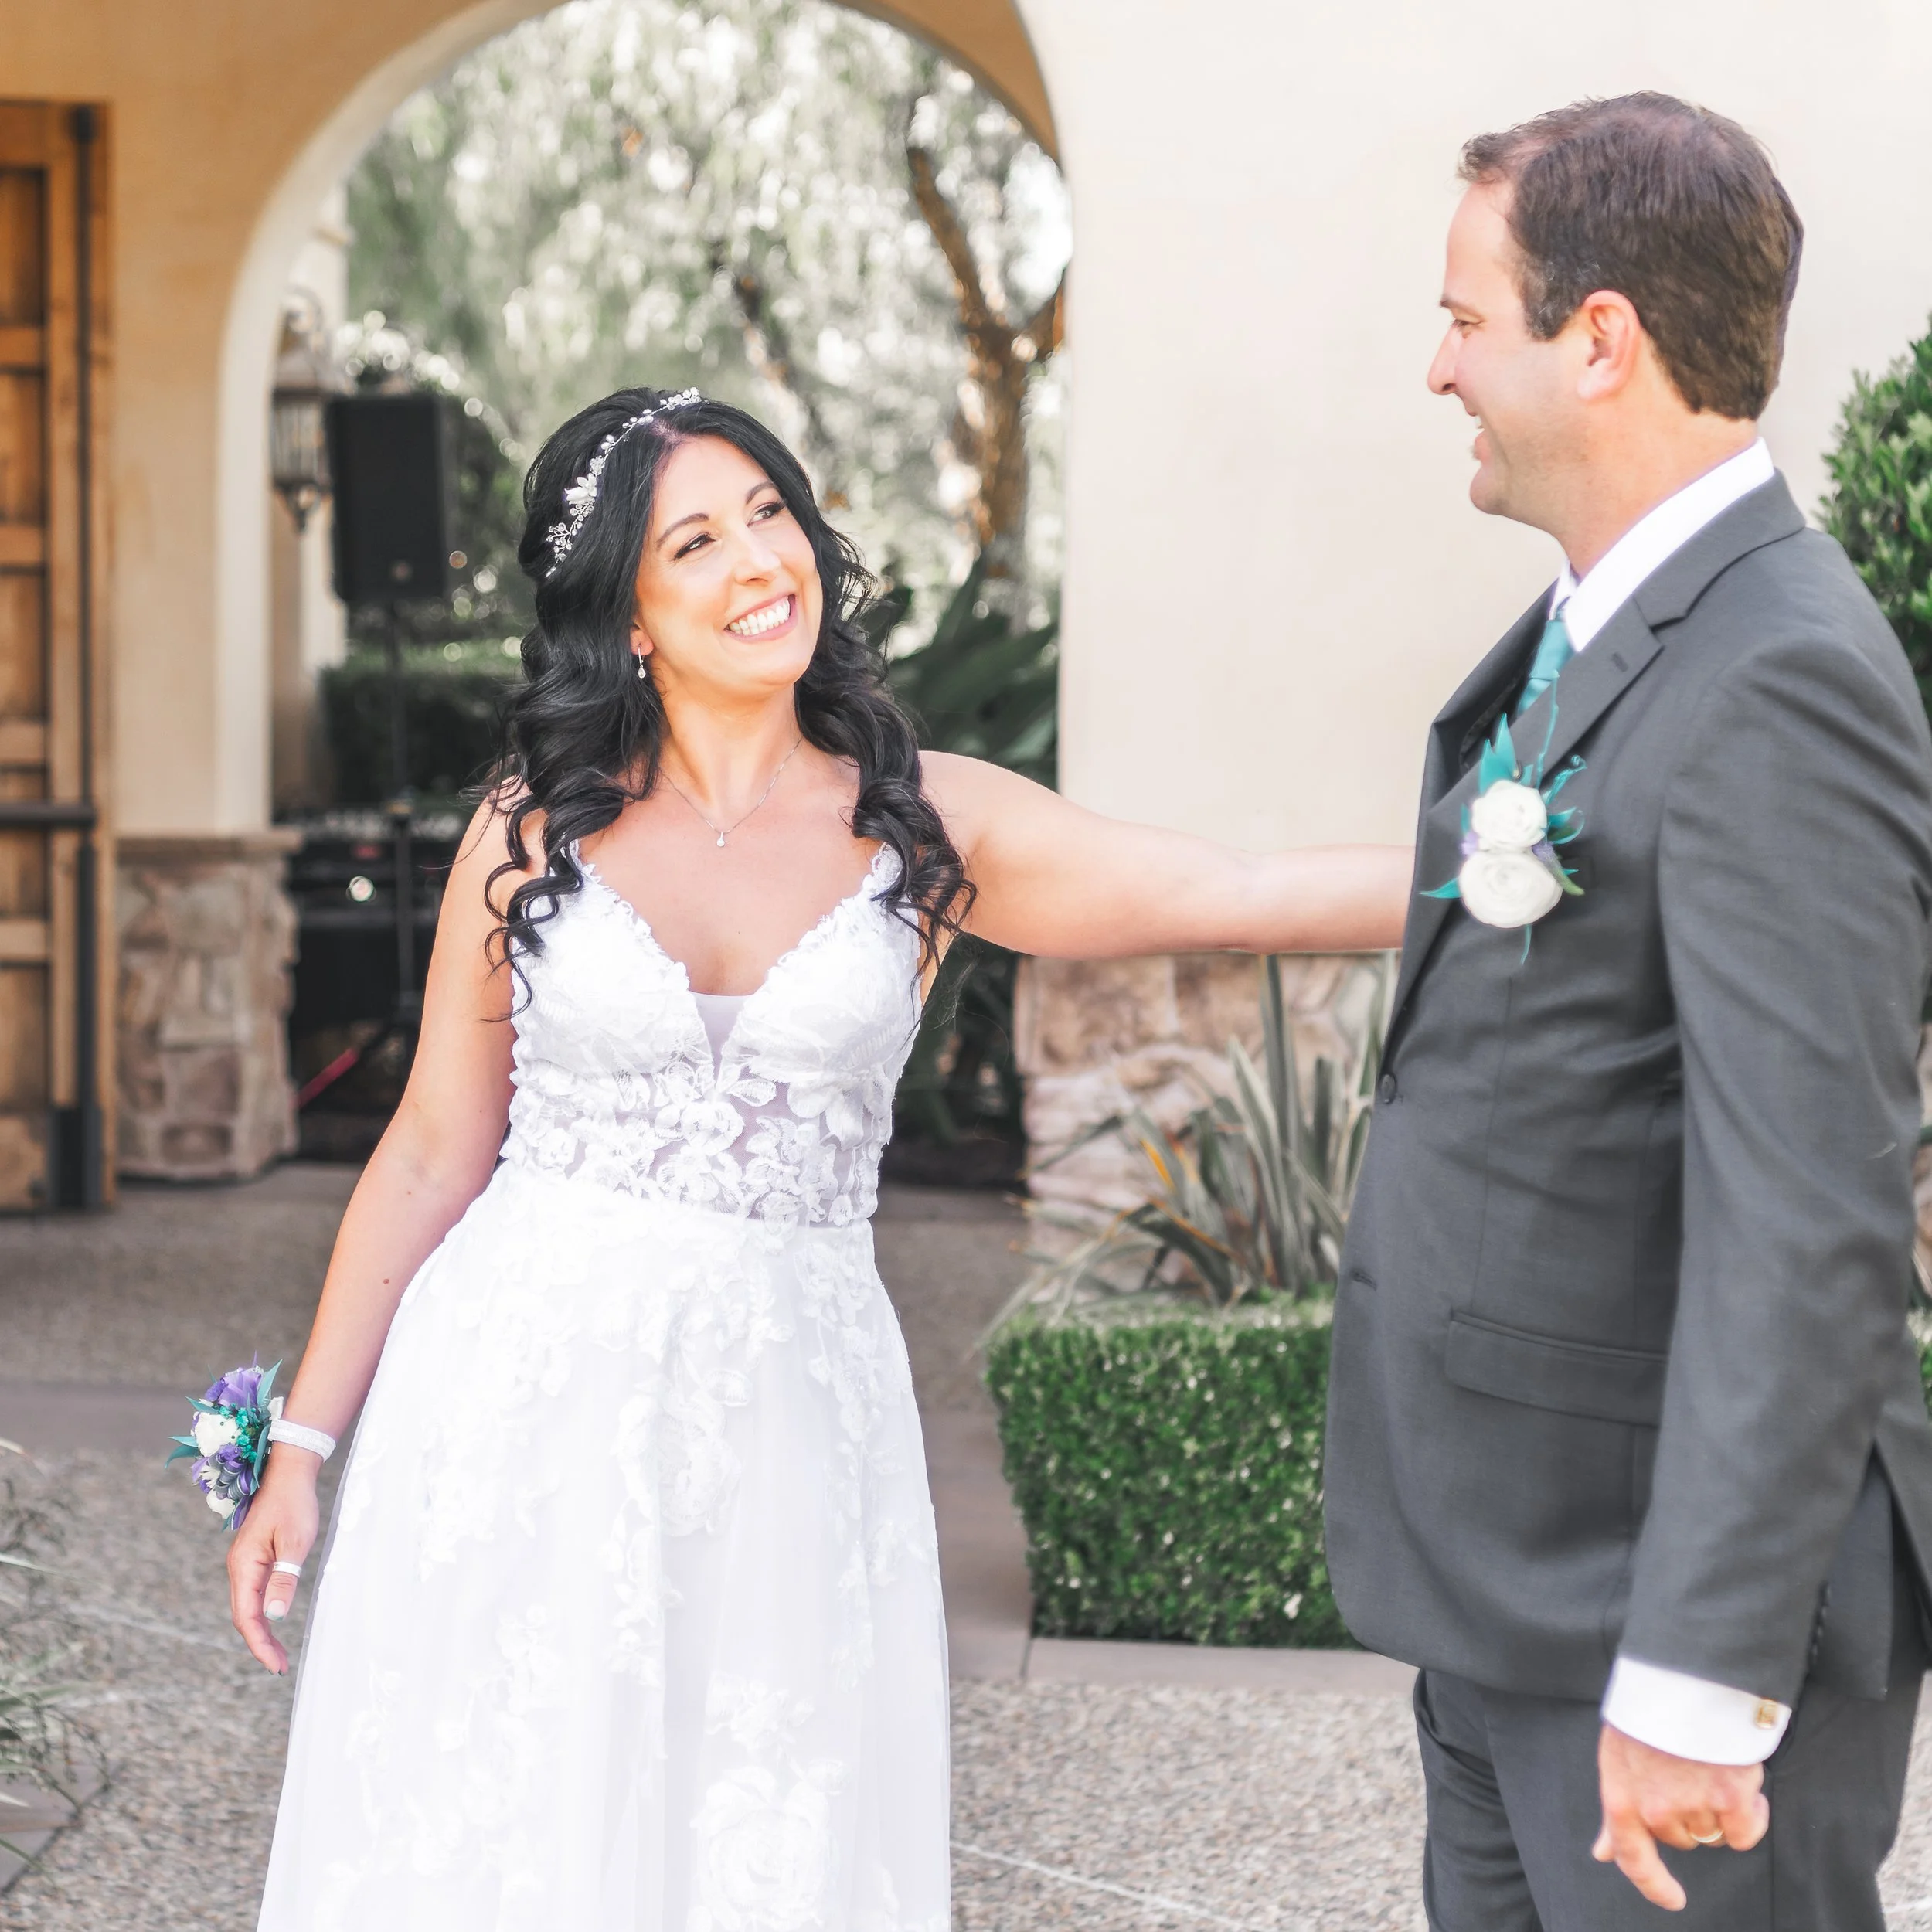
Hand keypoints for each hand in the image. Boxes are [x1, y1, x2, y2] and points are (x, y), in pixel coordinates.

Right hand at [226, 1450, 321, 1674]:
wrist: (290, 1472)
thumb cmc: (295, 1503)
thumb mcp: (296, 1542)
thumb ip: (284, 1579)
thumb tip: (275, 1616)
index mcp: (244, 1566)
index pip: (247, 1616)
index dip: (260, 1643)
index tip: (276, 1665)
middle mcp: (239, 1568)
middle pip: (245, 1616)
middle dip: (260, 1643)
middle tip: (280, 1666)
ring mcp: (246, 1563)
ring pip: (249, 1606)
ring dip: (262, 1631)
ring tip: (278, 1655)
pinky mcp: (256, 1558)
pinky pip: (255, 1593)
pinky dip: (264, 1612)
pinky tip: (274, 1623)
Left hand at [1593, 1723, 1768, 1910]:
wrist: (1686, 1676)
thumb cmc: (1651, 1712)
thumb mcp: (1619, 1756)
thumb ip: (1618, 1811)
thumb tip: (1603, 1855)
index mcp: (1620, 1795)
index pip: (1631, 1857)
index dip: (1653, 1885)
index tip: (1673, 1899)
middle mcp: (1653, 1809)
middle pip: (1684, 1839)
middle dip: (1692, 1812)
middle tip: (1692, 1769)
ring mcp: (1692, 1807)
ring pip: (1715, 1834)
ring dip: (1721, 1808)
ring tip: (1713, 1763)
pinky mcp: (1730, 1801)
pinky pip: (1745, 1834)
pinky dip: (1752, 1816)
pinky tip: (1745, 1784)